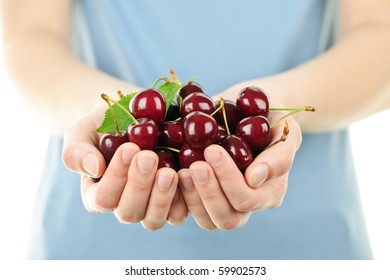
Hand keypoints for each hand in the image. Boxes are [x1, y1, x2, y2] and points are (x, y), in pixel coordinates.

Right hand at [62, 108, 187, 229]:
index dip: (116, 177)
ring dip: (162, 197)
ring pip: (154, 219)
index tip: (129, 148)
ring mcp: (150, 207)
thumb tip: (94, 168)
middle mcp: (124, 205)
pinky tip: (187, 174)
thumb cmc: (105, 126)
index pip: (102, 198)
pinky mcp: (174, 203)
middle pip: (129, 212)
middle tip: (149, 156)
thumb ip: (77, 151)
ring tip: (169, 172)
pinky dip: (185, 198)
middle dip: (139, 185)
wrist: (135, 117)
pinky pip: (179, 213)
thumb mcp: (83, 132)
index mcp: (99, 194)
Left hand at [178, 108, 301, 230]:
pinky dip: (178, 196)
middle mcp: (246, 204)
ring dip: (192, 196)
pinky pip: (189, 211)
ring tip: (181, 170)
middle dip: (209, 191)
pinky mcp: (203, 197)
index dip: (228, 179)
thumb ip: (279, 156)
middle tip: (196, 164)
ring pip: (206, 220)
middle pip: (227, 218)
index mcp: (268, 193)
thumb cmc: (270, 120)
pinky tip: (170, 173)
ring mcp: (223, 203)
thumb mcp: (285, 132)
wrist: (250, 113)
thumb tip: (255, 178)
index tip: (212, 150)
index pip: (247, 199)